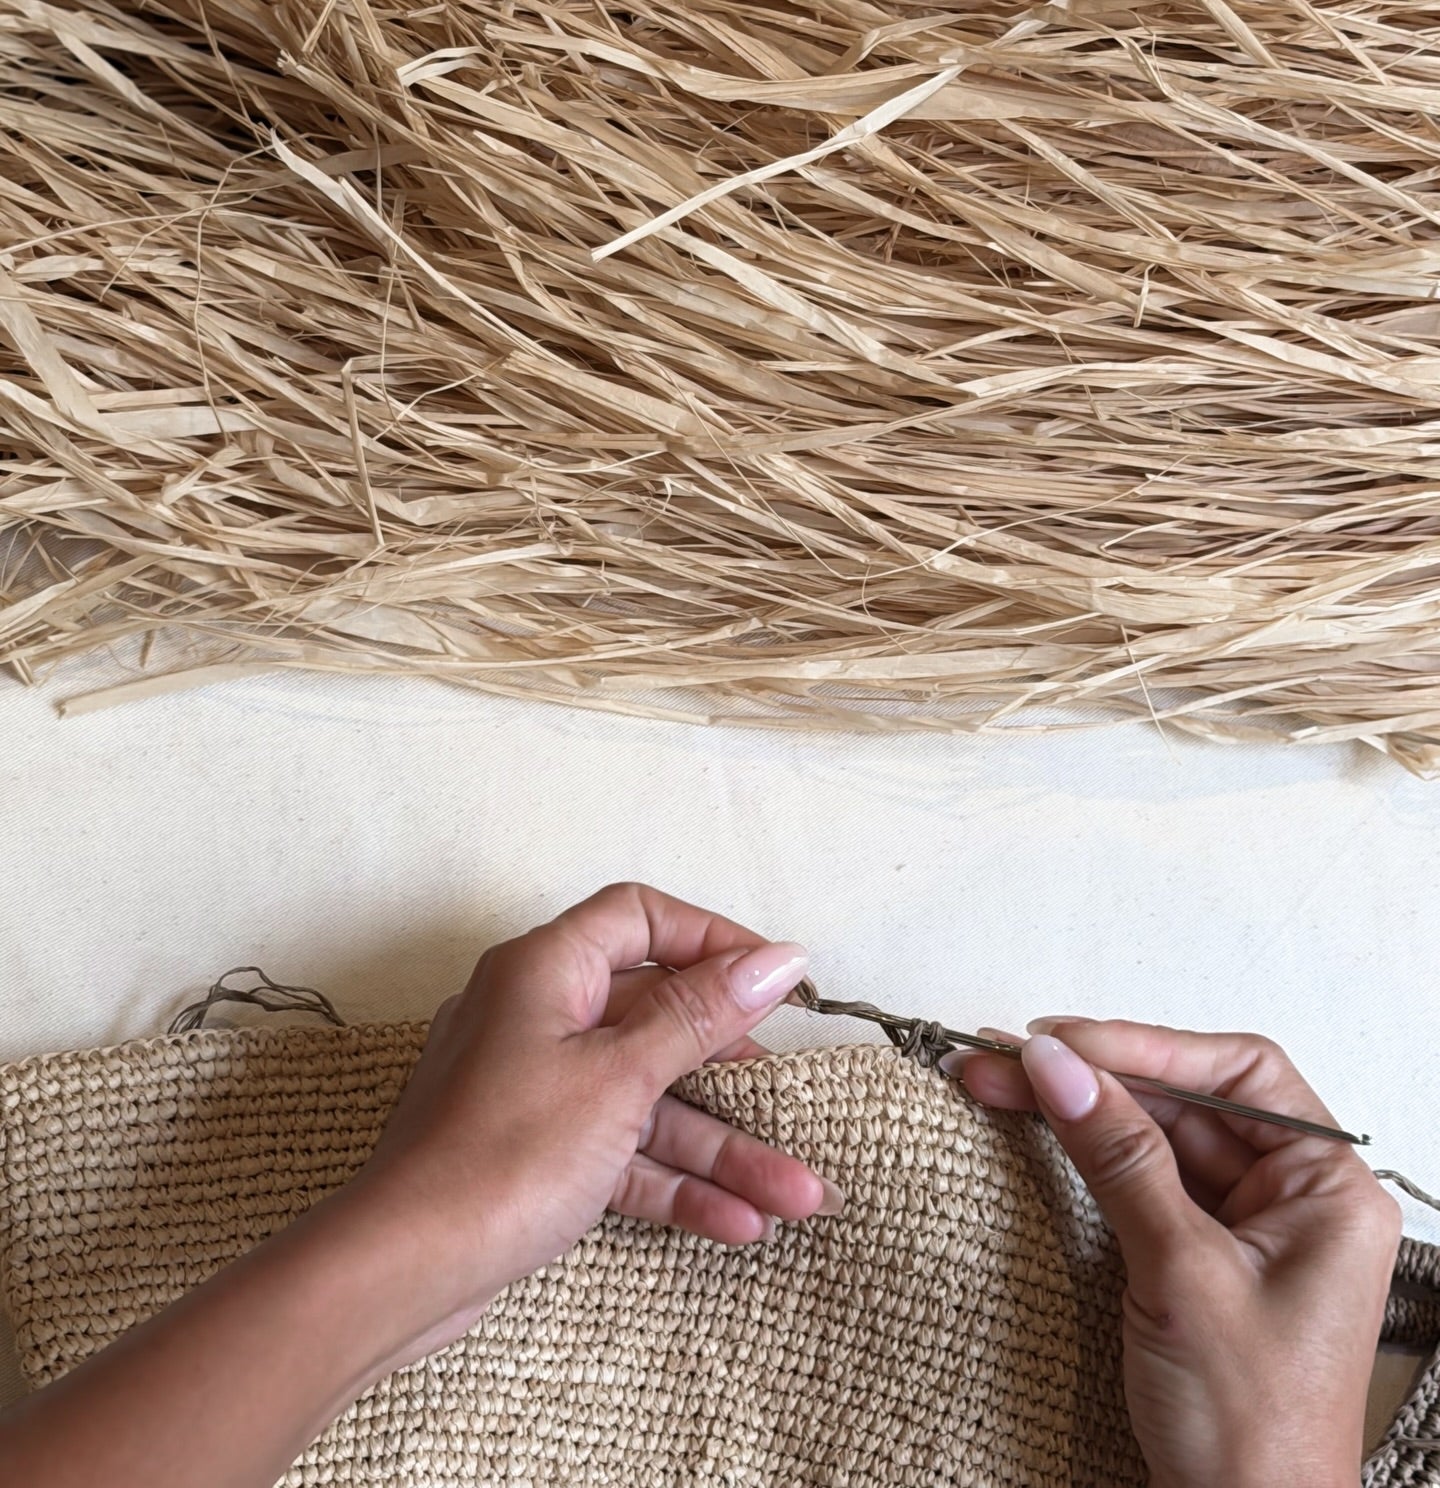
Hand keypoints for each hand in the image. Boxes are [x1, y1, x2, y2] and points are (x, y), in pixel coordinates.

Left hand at [0, 884, 838, 1487]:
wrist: (402, 1272)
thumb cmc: (506, 1155)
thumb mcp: (620, 1077)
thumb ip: (701, 1015)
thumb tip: (779, 958)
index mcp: (544, 970)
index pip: (640, 917)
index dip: (712, 938)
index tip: (776, 981)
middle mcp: (537, 1014)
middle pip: (656, 1017)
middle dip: (734, 1071)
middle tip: (790, 1099)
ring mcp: (536, 1086)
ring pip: (647, 1099)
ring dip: (721, 1147)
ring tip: (800, 1196)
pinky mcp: (537, 1150)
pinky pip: (620, 1149)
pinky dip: (672, 1181)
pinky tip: (738, 1223)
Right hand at [950, 1021, 1399, 1487]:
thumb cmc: (1250, 1430)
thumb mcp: (1180, 1275)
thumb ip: (1120, 1158)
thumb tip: (1059, 1066)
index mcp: (1328, 1191)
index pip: (1238, 1074)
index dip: (1148, 1047)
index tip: (1063, 1044)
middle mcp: (1293, 1198)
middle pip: (1186, 1100)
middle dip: (1092, 1076)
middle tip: (1005, 1059)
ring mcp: (1244, 1228)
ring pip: (1154, 1136)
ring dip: (1076, 1109)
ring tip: (996, 1081)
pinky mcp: (1199, 1256)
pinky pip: (1141, 1180)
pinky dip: (1084, 1154)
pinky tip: (1035, 1128)